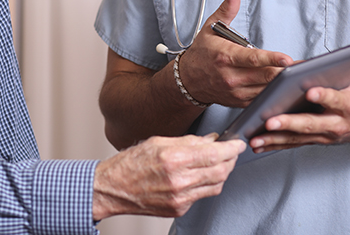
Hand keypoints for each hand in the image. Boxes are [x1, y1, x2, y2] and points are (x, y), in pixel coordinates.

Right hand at [92, 134, 245, 219]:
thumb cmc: (130, 163)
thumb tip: (211, 140)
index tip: (237, 143)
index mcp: (173, 159)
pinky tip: (201, 175)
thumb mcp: (158, 142)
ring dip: (222, 173)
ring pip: (215, 186)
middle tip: (231, 152)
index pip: (214, 154)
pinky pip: (202, 196)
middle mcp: (179, 180)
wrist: (112, 189)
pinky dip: (207, 184)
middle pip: (220, 171)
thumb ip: (188, 141)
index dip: (231, 148)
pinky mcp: (179, 209)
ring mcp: (180, 198)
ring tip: (219, 163)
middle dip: (230, 160)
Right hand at [178, 0, 292, 106]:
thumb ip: (227, 9)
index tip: (287, 58)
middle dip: (285, 72)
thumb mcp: (211, 28)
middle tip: (304, 67)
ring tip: (300, 76)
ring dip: (283, 83)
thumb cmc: (202, 53)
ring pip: (266, 89)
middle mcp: (230, 76)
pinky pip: (262, 99)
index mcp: (225, 56)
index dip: (271, 59)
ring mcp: (235, 91)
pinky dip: (275, 94)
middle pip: (264, 76)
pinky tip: (286, 88)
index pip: (252, 59)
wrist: (188, 79)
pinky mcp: (240, 101)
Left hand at [248, 57, 349, 151]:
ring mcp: (326, 134)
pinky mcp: (317, 139)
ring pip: (298, 137)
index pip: (335, 100)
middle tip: (271, 121)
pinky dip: (276, 145)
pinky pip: (294, 143)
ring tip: (255, 138)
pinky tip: (258, 145)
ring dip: (276, 138)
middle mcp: (337, 123)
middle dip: (289, 123)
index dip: (324, 97)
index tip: (309, 92)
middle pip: (311, 123)